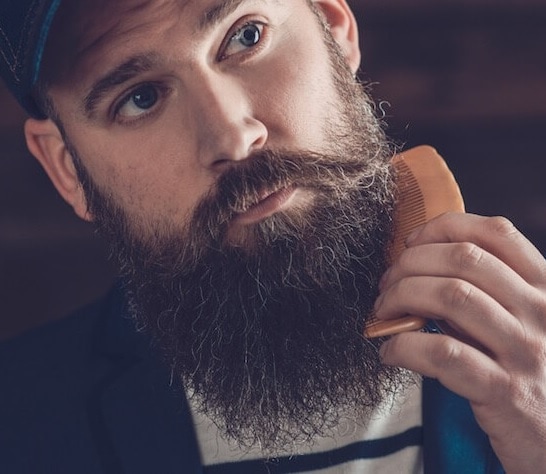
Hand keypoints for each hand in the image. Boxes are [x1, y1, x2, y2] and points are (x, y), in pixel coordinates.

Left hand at [375, 212, 545, 473]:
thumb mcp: (524, 323)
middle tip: (386, 284)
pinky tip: (390, 352)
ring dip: (401, 297)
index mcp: (545, 289)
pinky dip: (404, 346)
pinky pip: (442, 353)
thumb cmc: (532, 375)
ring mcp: (526, 352)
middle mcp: (541, 312)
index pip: (496, 232)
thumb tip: (423, 267)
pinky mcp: (506, 393)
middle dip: (410, 263)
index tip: (411, 242)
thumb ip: (489, 293)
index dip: (443, 227)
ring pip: (450, 296)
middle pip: (463, 259)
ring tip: (383, 312)